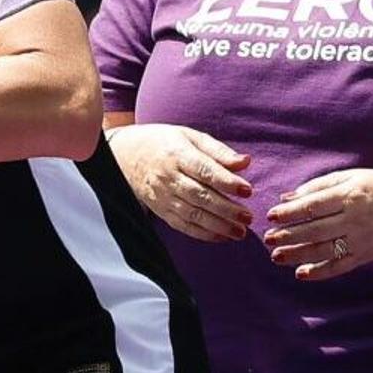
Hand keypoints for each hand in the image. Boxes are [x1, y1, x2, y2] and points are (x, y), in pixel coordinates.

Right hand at [110, 123, 254, 241]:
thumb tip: (245, 162)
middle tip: (248, 217)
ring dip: (217, 225)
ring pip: (192, 214)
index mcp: (177, 154)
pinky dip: (202, 233)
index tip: (248, 190)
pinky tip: (221, 236)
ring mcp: (162, 196)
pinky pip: (182, 225)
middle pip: (199, 196)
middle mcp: (168, 177)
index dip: (226, 182)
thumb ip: (218, 151)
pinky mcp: (159, 209)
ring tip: (240, 232)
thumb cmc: (164, 143)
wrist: (125, 155)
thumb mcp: (190, 136)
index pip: (204, 170)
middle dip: (226, 209)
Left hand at [261, 169, 372, 280]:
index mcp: (349, 196)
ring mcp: (360, 240)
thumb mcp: (350, 177)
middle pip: (315, 230)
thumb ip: (317, 187)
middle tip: (268, 238)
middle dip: (289, 236)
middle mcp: (355, 219)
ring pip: (324, 250)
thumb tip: (287, 197)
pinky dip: (320, 272)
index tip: (272, 216)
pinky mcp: (364, 255)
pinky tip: (300, 273)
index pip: (313, 206)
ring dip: (297, 255)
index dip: (290, 213)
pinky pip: (339, 266)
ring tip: (276, 256)